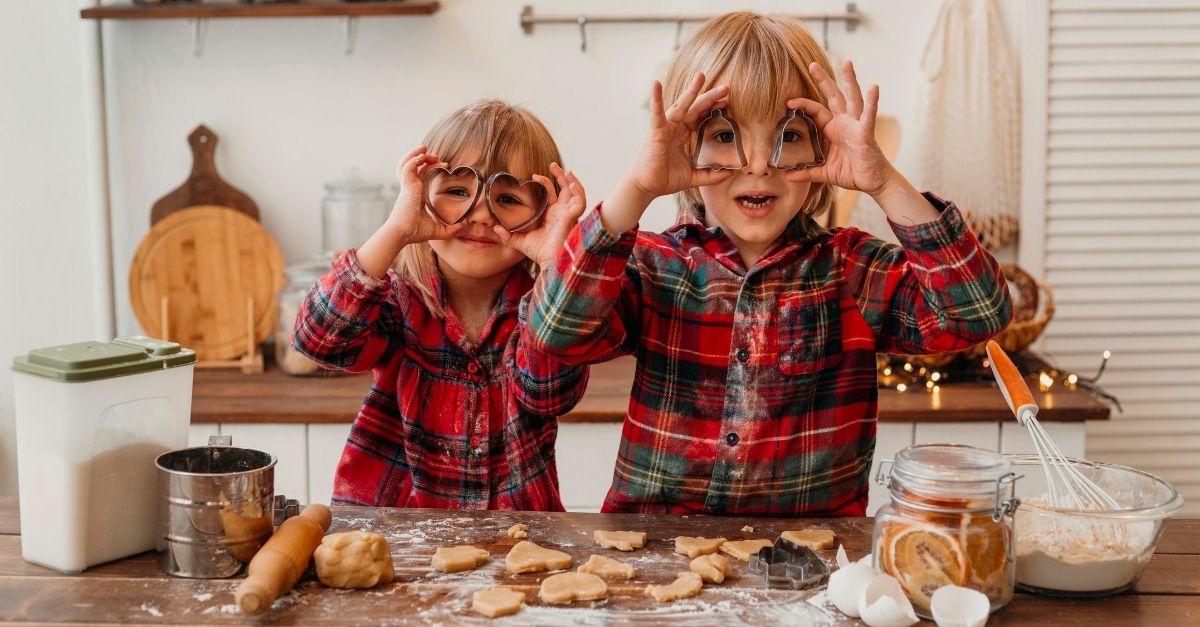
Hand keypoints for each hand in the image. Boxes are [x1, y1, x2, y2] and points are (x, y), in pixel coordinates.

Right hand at [383, 145, 463, 246]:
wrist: (402, 234)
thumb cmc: (414, 232)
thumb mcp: (437, 231)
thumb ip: (450, 229)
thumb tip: (463, 227)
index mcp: (416, 196)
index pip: (421, 176)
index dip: (430, 168)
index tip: (444, 165)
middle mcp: (410, 189)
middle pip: (415, 167)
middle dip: (425, 158)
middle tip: (437, 155)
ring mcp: (407, 187)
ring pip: (407, 164)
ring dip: (416, 154)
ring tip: (425, 148)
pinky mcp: (406, 186)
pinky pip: (407, 167)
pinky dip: (413, 159)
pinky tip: (421, 156)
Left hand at [493, 163, 586, 269]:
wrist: (550, 262)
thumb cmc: (540, 253)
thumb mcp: (520, 242)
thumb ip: (508, 235)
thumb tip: (495, 228)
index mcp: (551, 215)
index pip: (550, 194)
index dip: (544, 183)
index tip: (533, 176)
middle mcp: (561, 212)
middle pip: (564, 189)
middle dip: (559, 176)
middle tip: (552, 165)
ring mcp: (568, 214)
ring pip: (574, 192)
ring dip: (571, 180)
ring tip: (565, 170)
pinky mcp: (573, 217)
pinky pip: (580, 201)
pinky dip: (578, 191)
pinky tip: (572, 182)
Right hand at [625, 72, 735, 200]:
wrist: (645, 187)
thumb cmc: (664, 179)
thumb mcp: (693, 177)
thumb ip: (710, 175)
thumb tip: (730, 173)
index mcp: (682, 135)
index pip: (700, 117)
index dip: (712, 109)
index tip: (726, 102)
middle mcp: (674, 128)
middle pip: (695, 108)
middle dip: (710, 97)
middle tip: (726, 87)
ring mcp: (665, 128)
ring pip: (680, 106)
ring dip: (691, 91)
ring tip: (701, 76)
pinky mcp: (655, 133)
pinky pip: (656, 114)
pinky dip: (656, 99)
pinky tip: (656, 84)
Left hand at [782, 60, 896, 197]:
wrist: (872, 182)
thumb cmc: (852, 172)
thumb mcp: (824, 172)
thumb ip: (807, 172)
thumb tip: (787, 175)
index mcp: (833, 129)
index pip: (815, 111)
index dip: (803, 105)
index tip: (788, 102)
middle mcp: (844, 123)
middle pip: (833, 96)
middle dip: (823, 80)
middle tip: (812, 64)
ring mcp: (856, 125)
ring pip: (853, 98)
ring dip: (850, 81)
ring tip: (847, 63)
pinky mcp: (866, 133)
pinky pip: (868, 116)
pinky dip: (871, 102)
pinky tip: (873, 87)